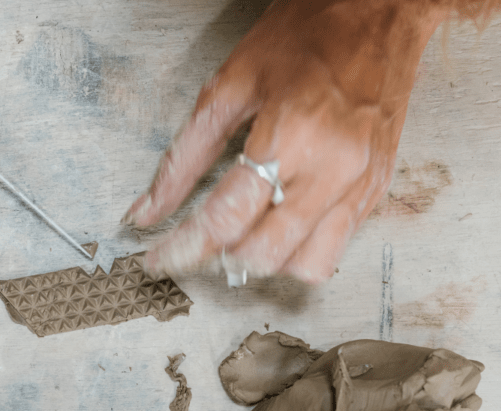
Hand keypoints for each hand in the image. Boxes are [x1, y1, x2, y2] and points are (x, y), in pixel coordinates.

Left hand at [122, 0, 448, 283]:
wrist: (380, 12)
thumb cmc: (308, 33)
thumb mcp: (229, 85)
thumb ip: (185, 155)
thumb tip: (149, 207)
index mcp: (291, 135)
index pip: (226, 220)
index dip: (183, 248)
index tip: (158, 260)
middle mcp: (332, 168)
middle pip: (264, 254)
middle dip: (220, 257)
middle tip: (197, 242)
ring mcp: (360, 184)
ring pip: (305, 266)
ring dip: (263, 260)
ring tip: (241, 233)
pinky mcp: (377, 190)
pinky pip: (336, 248)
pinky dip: (297, 249)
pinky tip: (277, 224)